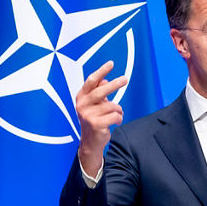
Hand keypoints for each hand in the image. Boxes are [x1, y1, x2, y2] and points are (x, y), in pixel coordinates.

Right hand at [75, 61, 127, 176]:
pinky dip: (119, 119)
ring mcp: (88, 115)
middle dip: (114, 84)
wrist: (91, 141)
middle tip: (125, 79)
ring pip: (112, 106)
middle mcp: (82, 105)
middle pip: (100, 91)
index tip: (111, 63)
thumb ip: (98, 92)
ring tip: (115, 115)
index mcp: (81, 97)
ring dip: (118, 110)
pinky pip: (115, 116)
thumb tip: (106, 80)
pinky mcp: (96, 124)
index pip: (91, 81)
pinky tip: (115, 122)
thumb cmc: (94, 119)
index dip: (101, 71)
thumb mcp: (94, 105)